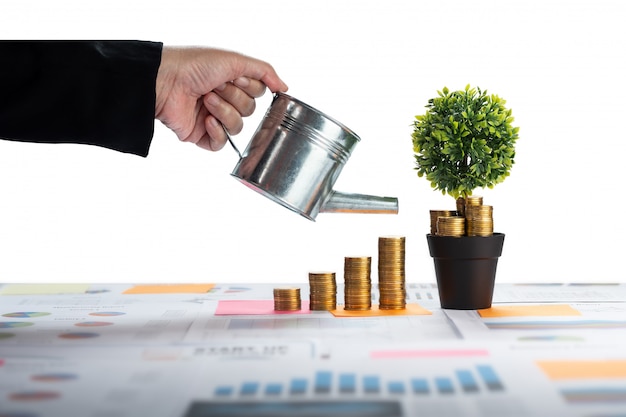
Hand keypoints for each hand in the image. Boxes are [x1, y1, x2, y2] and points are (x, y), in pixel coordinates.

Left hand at [155, 46, 287, 150]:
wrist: (165, 81)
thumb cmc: (194, 65)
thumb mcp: (235, 60)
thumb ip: (264, 71)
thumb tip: (284, 87)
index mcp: (233, 82)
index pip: (259, 93)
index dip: (249, 87)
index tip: (231, 76)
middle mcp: (225, 100)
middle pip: (250, 110)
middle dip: (234, 97)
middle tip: (215, 87)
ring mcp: (214, 119)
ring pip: (238, 127)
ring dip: (224, 111)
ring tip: (206, 100)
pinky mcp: (202, 136)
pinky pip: (222, 144)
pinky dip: (217, 132)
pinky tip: (207, 120)